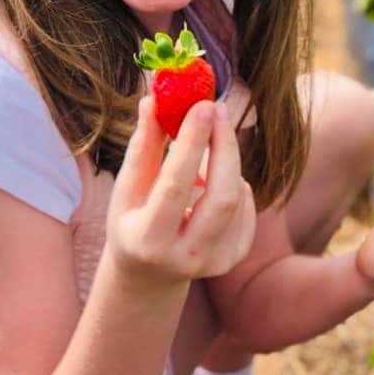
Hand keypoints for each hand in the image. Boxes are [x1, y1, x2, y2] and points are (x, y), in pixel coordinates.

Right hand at [106, 97, 256, 288]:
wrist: (148, 274)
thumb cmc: (132, 221)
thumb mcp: (128, 189)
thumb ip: (143, 146)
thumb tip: (154, 100)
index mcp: (148, 241)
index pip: (175, 186)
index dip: (192, 142)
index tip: (203, 104)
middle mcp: (186, 258)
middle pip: (221, 196)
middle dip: (224, 146)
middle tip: (218, 108)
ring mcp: (215, 262)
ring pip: (237, 197)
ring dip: (224, 162)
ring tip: (203, 152)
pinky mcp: (234, 257)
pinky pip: (245, 205)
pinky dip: (233, 183)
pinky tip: (211, 184)